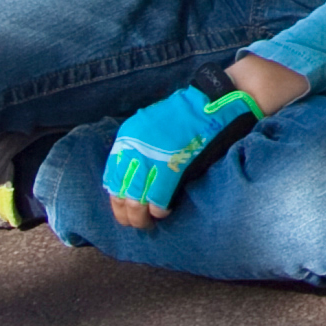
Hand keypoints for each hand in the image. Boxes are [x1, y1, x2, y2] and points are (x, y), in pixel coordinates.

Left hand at [102, 56, 309, 226]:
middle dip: (126, 214)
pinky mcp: (171, 166)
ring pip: (136, 200)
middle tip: (136, 224)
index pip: (111, 178)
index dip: (116, 199)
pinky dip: (159, 209)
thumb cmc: (187, 116)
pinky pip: (158, 196)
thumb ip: (139, 150)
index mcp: (127, 138)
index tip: (123, 210)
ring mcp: (151, 158)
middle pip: (121, 192)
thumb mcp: (152, 127)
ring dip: (141, 217)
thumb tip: (131, 180)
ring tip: (148, 224)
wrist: (214, 101)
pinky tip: (163, 212)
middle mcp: (134, 149)